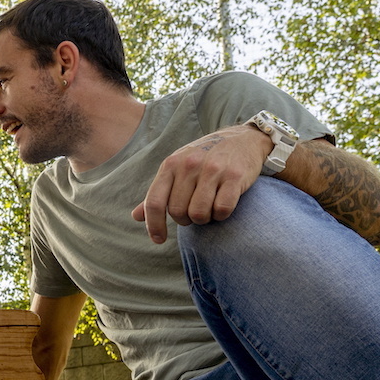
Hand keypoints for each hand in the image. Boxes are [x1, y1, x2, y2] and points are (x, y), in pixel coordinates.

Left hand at [131, 125, 271, 243]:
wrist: (243, 139)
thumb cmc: (205, 160)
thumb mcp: (177, 169)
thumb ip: (158, 193)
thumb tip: (136, 216)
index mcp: (171, 164)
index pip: (154, 202)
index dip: (154, 225)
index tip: (158, 240)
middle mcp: (189, 165)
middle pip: (177, 212)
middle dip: (185, 219)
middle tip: (194, 211)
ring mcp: (212, 169)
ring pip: (198, 214)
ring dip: (204, 219)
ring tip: (209, 208)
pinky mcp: (235, 176)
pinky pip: (222, 209)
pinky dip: (222, 214)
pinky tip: (224, 204)